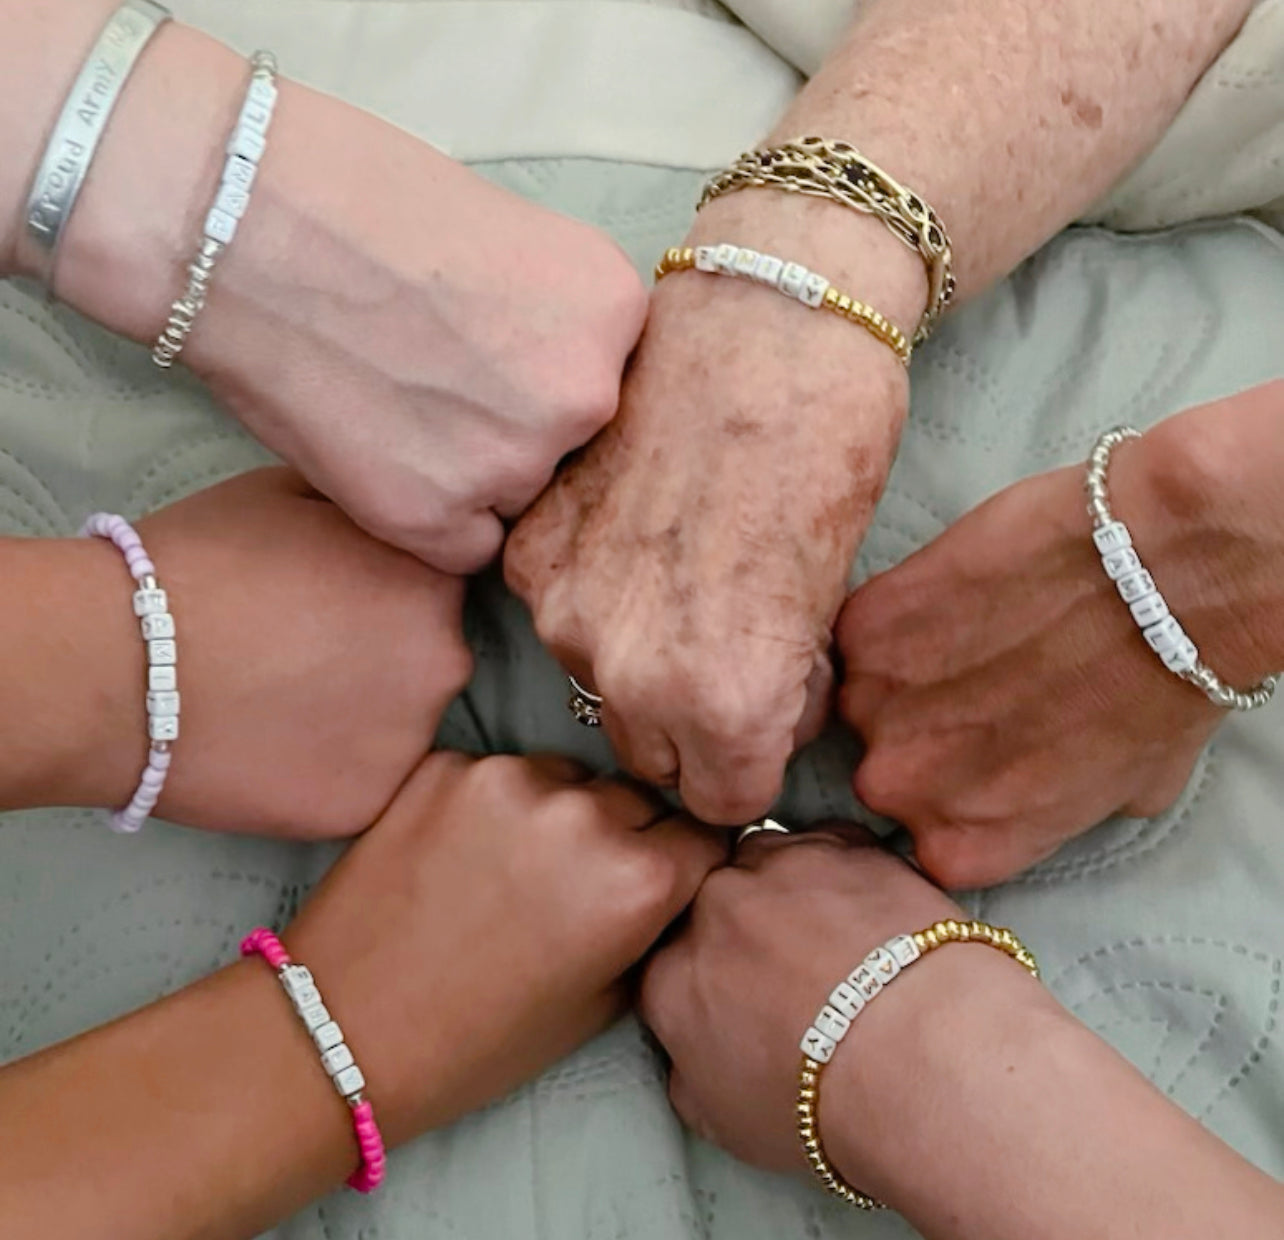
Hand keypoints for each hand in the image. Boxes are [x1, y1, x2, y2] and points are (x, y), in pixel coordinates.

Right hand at [103, 468, 470, 837]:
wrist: (119, 664)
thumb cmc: (199, 563)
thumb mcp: (295, 495)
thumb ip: (366, 515)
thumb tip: (390, 526)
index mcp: (432, 581)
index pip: (440, 585)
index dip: (388, 590)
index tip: (340, 598)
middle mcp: (444, 661)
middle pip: (429, 657)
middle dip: (384, 654)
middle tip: (305, 654)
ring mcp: (410, 740)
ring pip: (400, 725)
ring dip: (360, 715)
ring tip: (283, 704)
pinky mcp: (368, 803)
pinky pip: (362, 781)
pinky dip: (328, 769)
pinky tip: (274, 748)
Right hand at [191, 84, 646, 572]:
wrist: (243, 223)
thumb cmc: (362, 199)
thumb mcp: (516, 236)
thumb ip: (565, 322)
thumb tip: (576, 386)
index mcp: (614, 312)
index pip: (612, 386)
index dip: (548, 378)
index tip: (497, 355)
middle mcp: (584, 395)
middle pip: (573, 452)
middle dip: (518, 430)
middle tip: (438, 381)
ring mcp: (512, 465)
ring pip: (516, 501)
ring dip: (472, 476)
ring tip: (394, 405)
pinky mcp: (434, 520)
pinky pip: (463, 549)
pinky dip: (429, 519)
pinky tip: (380, 455)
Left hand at [284, 752, 725, 1142]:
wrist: (342, 1031)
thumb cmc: (477, 1040)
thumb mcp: (601, 1005)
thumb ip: (651, 930)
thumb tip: (670, 885)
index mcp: (636, 879)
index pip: (704, 835)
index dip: (686, 862)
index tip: (666, 877)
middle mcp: (581, 814)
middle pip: (637, 799)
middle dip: (625, 834)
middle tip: (578, 884)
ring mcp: (506, 780)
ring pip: (566, 778)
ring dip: (559, 811)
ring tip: (511, 870)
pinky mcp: (443, 766)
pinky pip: (496, 773)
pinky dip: (491, 805)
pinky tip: (460, 855)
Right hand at [505, 195, 920, 824]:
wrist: (770, 313)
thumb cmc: (834, 444)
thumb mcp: (834, 594)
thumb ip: (779, 685)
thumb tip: (758, 715)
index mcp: (723, 698)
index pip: (721, 802)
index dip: (754, 765)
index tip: (767, 723)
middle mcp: (627, 672)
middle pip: (651, 760)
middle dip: (696, 730)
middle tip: (733, 652)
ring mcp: (563, 606)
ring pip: (599, 688)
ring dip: (638, 664)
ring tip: (686, 581)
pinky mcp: (529, 547)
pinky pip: (559, 611)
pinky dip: (594, 594)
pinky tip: (636, 535)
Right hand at [639, 825, 984, 1179]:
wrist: (920, 1056)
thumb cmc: (826, 1105)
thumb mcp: (723, 1123)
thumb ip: (686, 1076)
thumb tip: (688, 1057)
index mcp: (668, 975)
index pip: (664, 961)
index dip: (701, 981)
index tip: (732, 1001)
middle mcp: (711, 906)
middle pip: (709, 900)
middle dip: (738, 929)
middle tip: (787, 970)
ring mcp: (777, 866)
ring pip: (763, 860)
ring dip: (785, 888)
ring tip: (834, 938)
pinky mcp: (842, 845)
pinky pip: (829, 843)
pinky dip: (842, 869)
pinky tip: (869, 912)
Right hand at [837, 382, 1283, 887]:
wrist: (1158, 577)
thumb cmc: (1164, 687)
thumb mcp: (1126, 791)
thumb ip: (1054, 809)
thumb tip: (1045, 782)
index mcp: (962, 846)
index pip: (928, 835)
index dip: (959, 789)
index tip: (984, 755)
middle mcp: (902, 789)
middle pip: (888, 768)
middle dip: (922, 733)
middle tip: (978, 688)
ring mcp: (872, 705)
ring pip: (867, 695)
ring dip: (902, 673)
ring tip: (968, 634)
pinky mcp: (864, 627)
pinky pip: (864, 629)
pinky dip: (900, 613)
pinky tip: (954, 594)